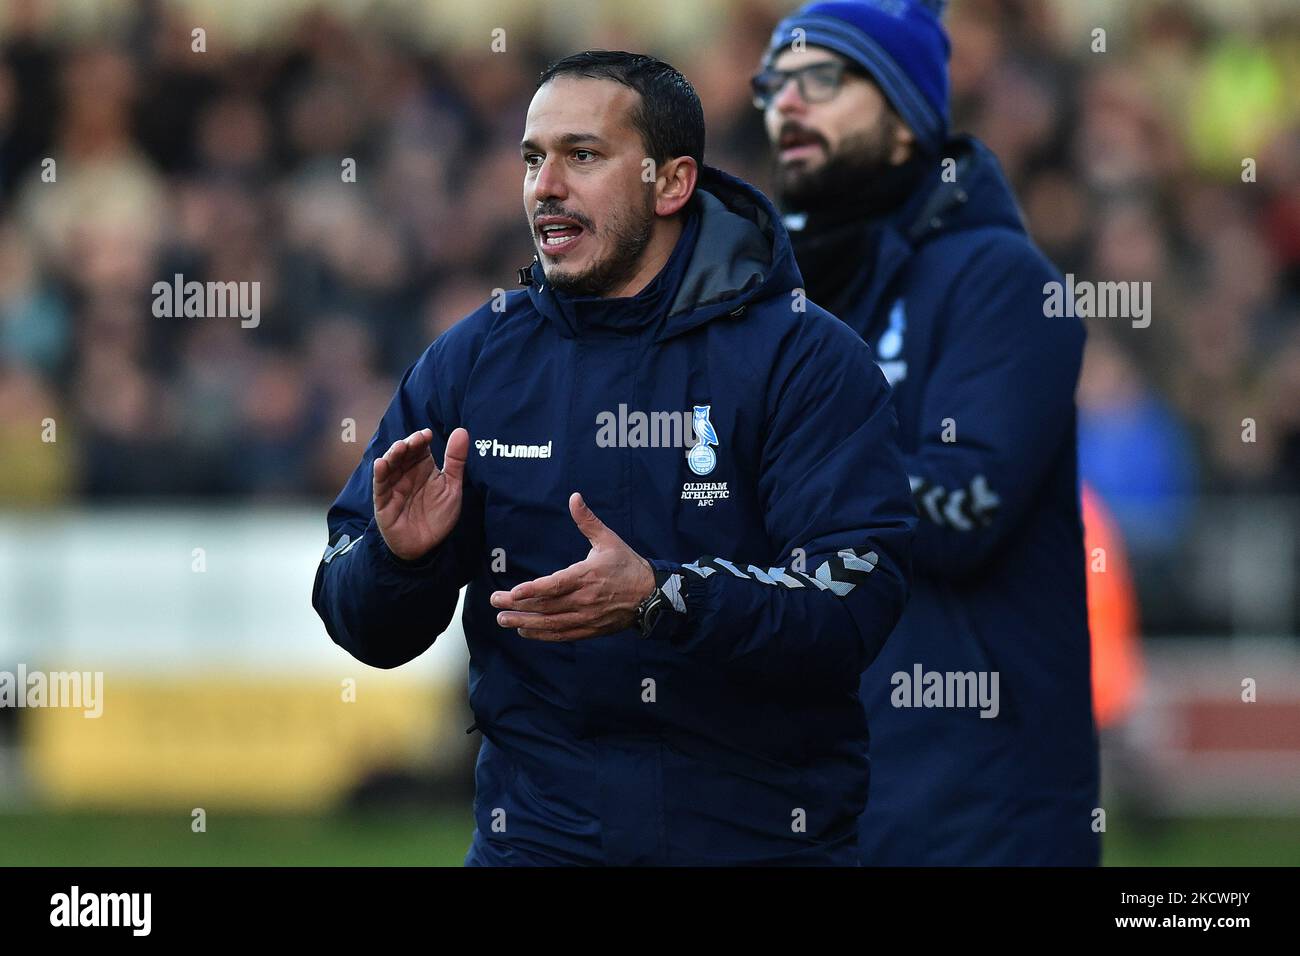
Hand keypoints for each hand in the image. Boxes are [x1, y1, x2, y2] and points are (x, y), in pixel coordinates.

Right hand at [373, 427, 468, 560]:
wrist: (427, 546)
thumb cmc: (438, 515)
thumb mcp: (452, 487)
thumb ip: (456, 460)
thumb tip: (461, 431)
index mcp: (422, 467)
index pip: (419, 447)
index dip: (421, 439)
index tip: (427, 435)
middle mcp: (406, 473)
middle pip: (403, 453)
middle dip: (408, 444)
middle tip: (417, 440)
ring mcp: (393, 486)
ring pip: (390, 465)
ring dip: (393, 455)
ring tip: (400, 448)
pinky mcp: (384, 501)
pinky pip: (380, 486)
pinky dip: (379, 474)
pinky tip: (381, 464)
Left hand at [491, 492, 654, 640]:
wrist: (651, 595)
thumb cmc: (627, 565)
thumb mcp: (608, 539)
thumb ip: (587, 521)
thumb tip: (574, 497)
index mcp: (587, 576)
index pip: (555, 586)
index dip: (533, 590)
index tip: (513, 592)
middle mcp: (584, 600)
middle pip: (546, 606)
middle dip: (518, 605)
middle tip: (495, 602)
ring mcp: (586, 617)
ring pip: (550, 623)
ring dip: (524, 622)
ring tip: (502, 620)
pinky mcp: (589, 629)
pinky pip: (561, 634)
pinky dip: (542, 635)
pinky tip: (524, 631)